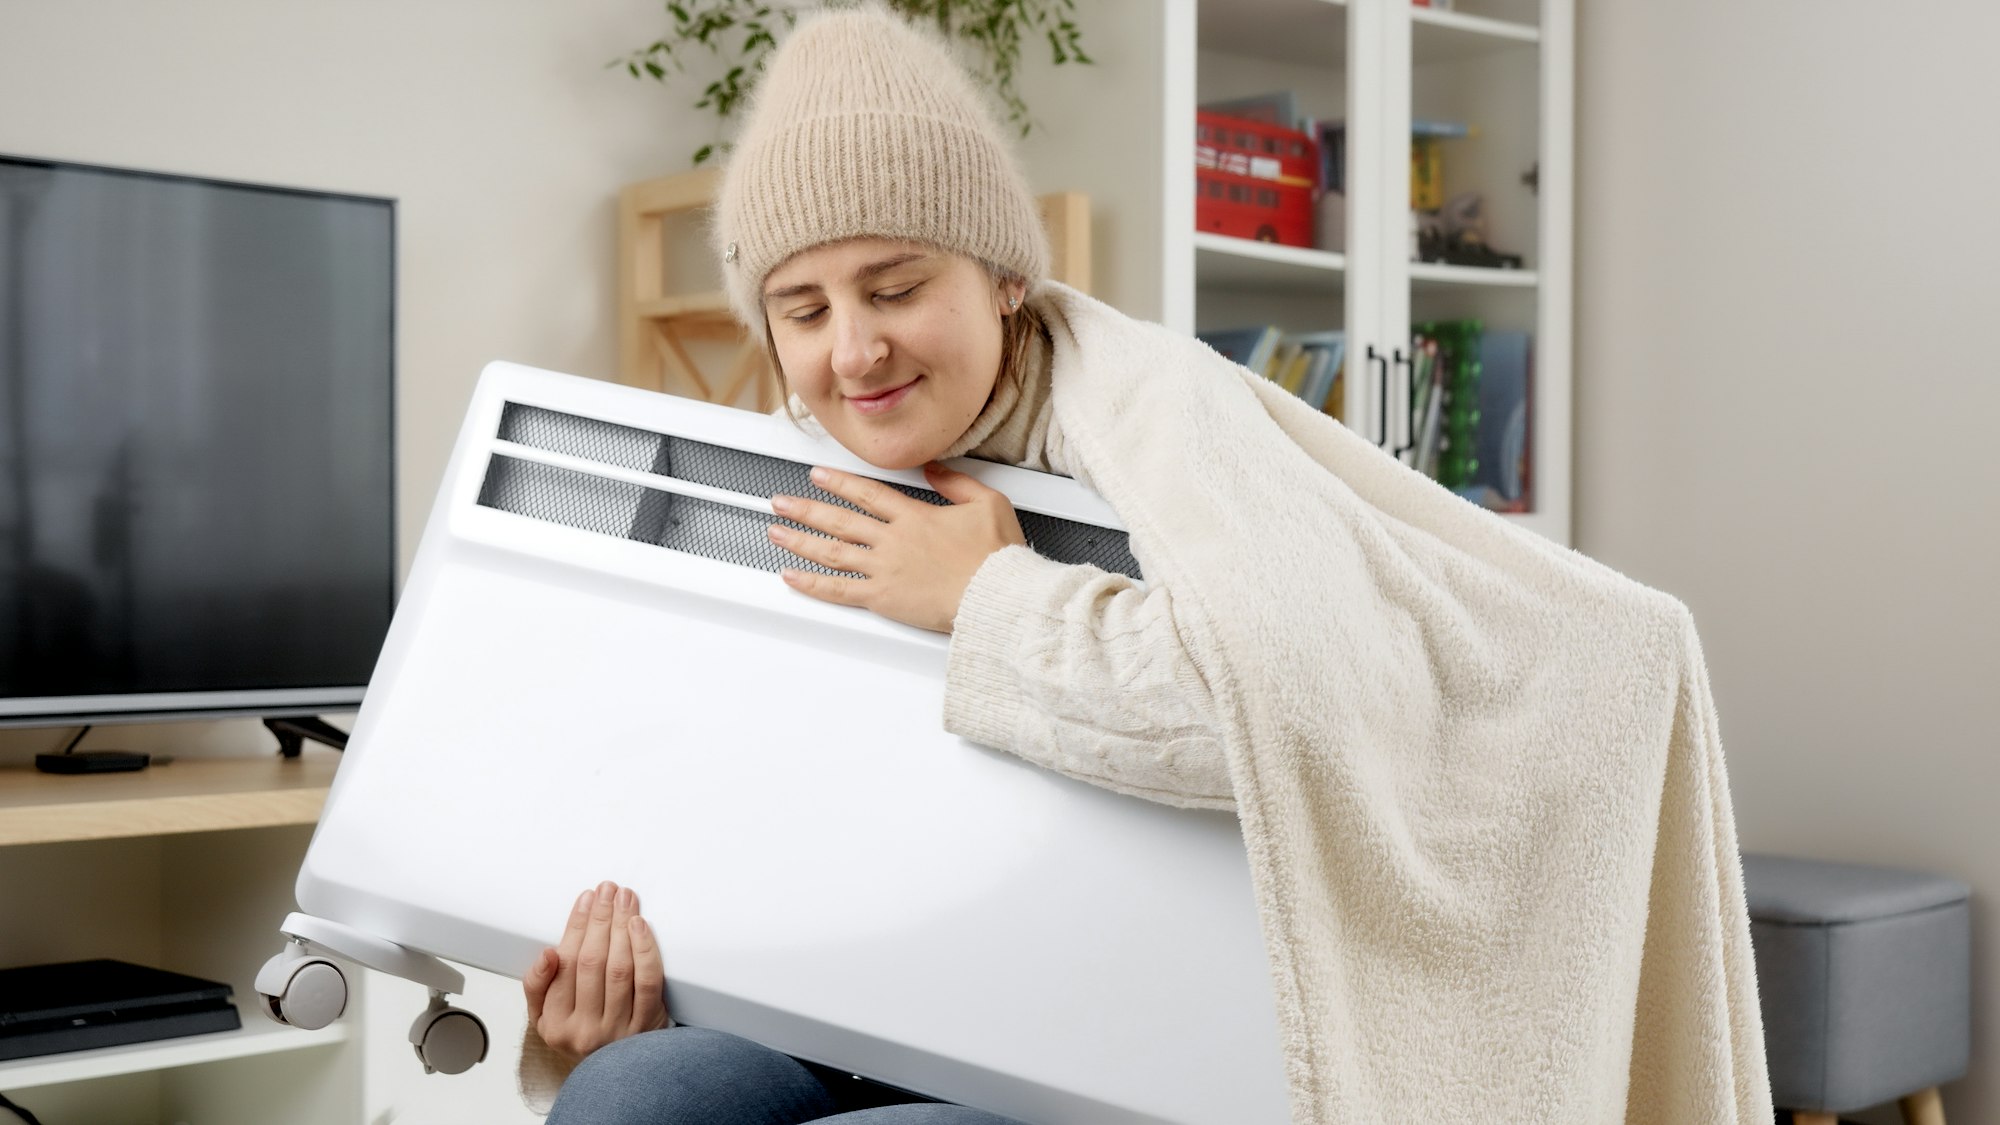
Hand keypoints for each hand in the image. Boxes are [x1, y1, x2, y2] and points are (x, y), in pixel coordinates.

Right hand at [522, 881, 668, 1066]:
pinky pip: (647, 981)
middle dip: (600, 919)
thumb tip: (548, 953)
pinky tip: (640, 926)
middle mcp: (584, 1029)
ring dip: (622, 926)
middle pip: (592, 962)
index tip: (586, 900)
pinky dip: (645, 949)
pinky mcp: (648, 1025)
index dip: (576, 927)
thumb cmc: (580, 1034)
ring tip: (625, 899)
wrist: (616, 1074)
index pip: (564, 965)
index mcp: (554, 1023)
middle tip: (608, 890)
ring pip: (619, 968)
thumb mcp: (544, 1017)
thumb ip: (537, 985)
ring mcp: (618, 1029)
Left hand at [767, 463, 1026, 633]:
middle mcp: (893, 540)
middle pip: (839, 519)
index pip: (867, 493)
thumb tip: (935, 470)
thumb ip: (957, 484)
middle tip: (781, 502)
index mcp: (915, 517)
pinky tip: (792, 576)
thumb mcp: (987, 503)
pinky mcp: (883, 598)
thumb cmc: (996, 557)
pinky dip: (812, 583)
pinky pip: (839, 590)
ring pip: (832, 551)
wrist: (995, 595)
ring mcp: (884, 569)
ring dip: (800, 540)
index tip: (818, 475)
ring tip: (775, 532)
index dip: (839, 482)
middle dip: (805, 509)